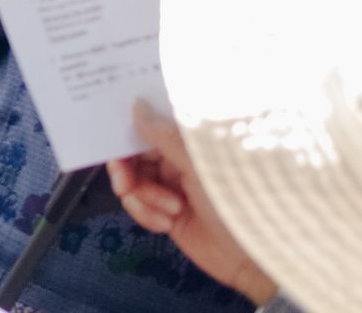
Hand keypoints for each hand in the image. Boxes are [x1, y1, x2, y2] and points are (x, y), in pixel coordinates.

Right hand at [108, 104, 277, 303]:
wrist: (254, 255)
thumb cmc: (234, 198)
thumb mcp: (198, 163)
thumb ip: (163, 135)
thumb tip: (137, 105)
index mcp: (190, 140)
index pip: (149, 124)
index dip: (127, 129)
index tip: (108, 138)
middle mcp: (179, 159)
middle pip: (133, 153)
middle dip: (126, 169)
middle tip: (124, 185)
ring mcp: (172, 186)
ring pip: (132, 181)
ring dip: (141, 197)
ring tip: (167, 211)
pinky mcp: (166, 212)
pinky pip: (139, 206)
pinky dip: (146, 214)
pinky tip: (167, 223)